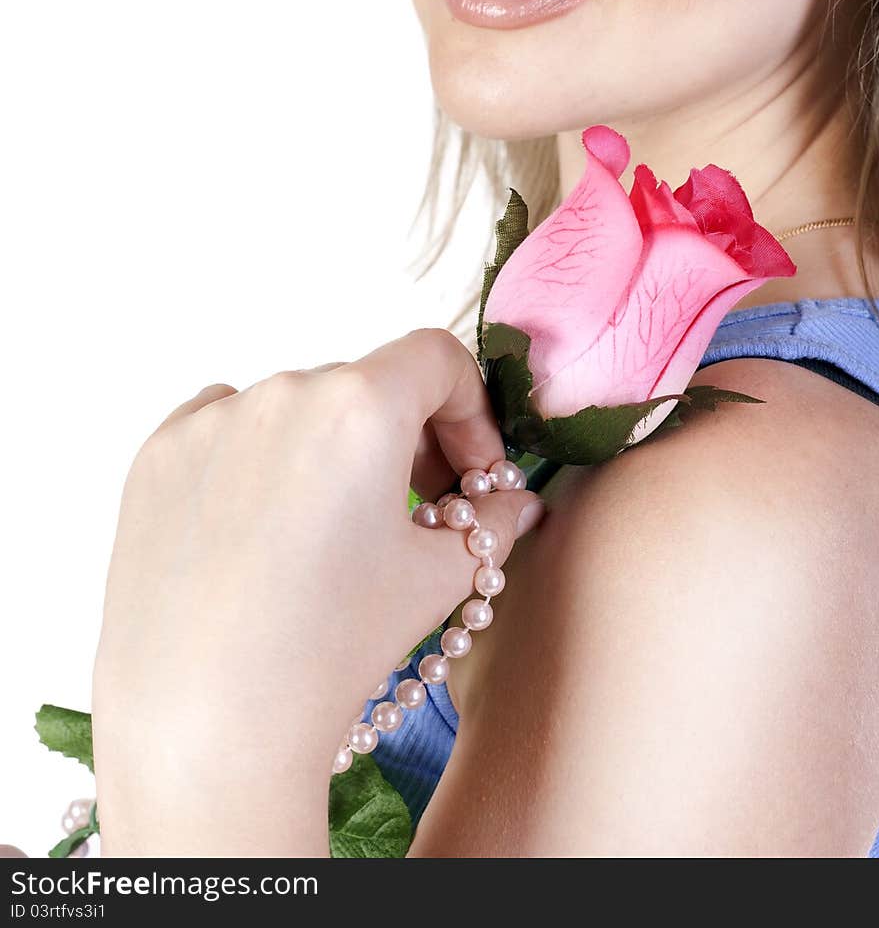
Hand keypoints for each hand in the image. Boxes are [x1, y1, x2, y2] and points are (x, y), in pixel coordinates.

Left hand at [91, 328, 545, 854]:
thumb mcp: (434, 582)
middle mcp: (282, 392)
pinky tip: (266, 527)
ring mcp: (211, 421)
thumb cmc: (329, 651)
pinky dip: (258, 457)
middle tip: (420, 512)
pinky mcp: (157, 455)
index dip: (471, 413)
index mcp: (361, 406)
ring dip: (331, 449)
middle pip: (368, 386)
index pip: (437, 360)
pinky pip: (226, 427)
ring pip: (297, 408)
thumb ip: (491, 525)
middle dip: (406, 438)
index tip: (471, 476)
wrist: (204, 725)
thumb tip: (513, 504)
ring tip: (334, 531)